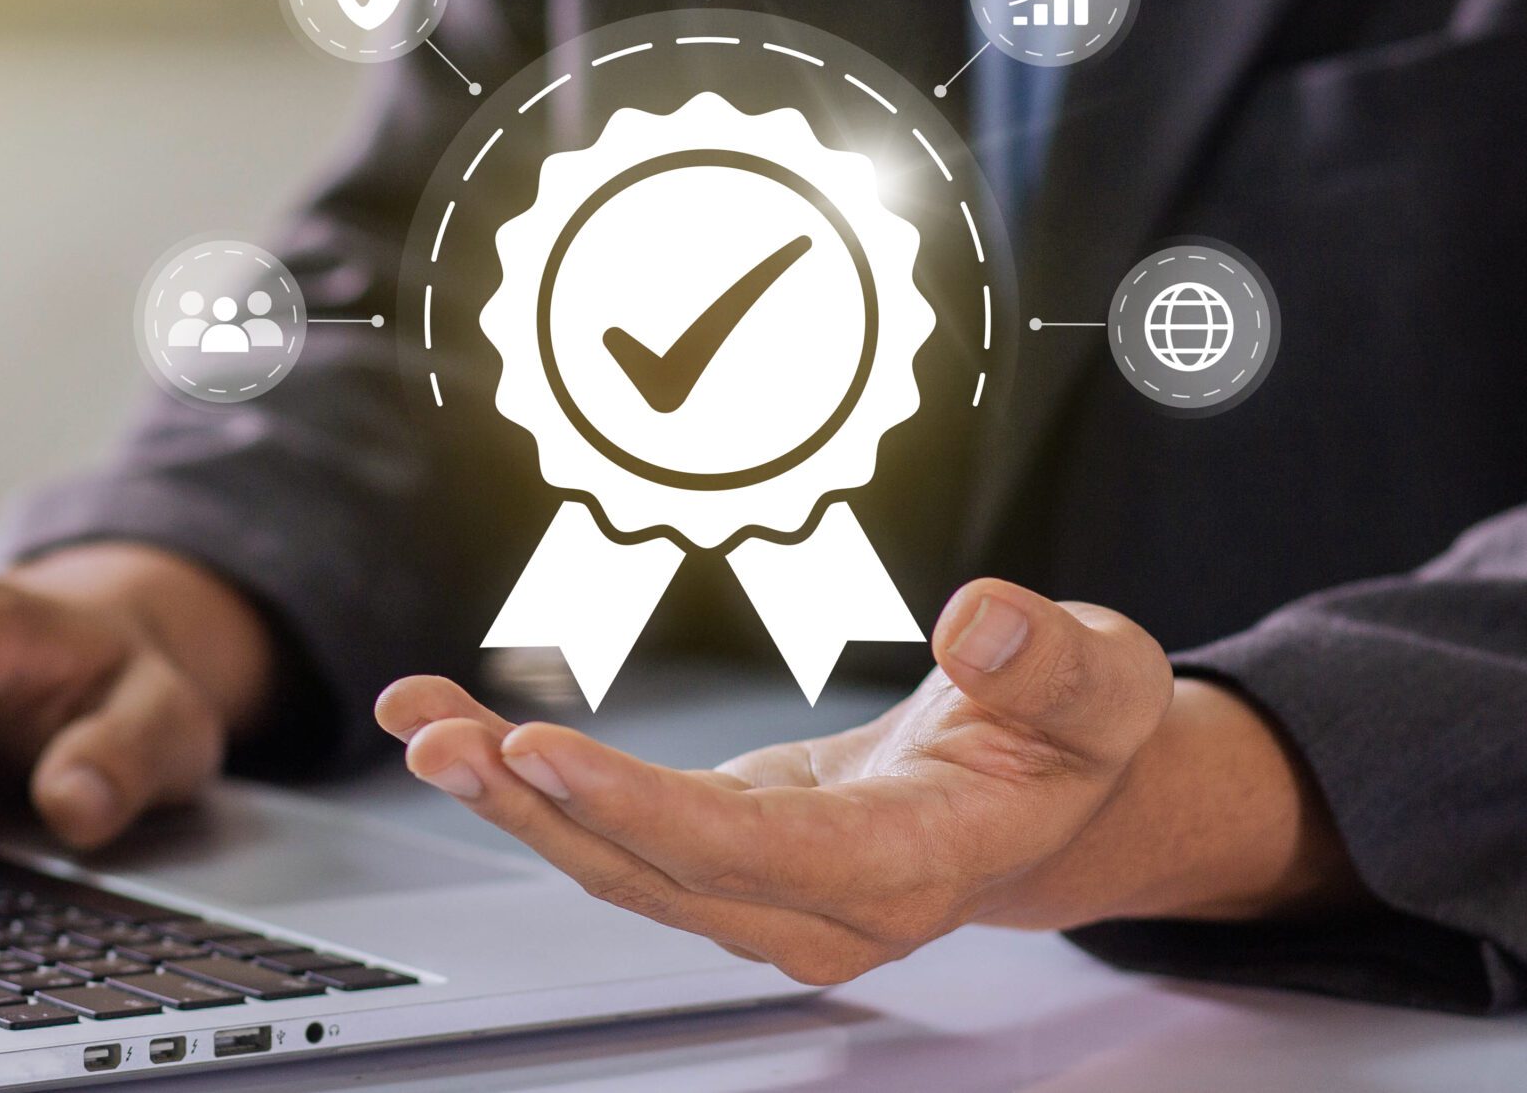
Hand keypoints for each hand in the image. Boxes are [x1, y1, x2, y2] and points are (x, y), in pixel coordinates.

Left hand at [376, 579, 1354, 983]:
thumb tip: (983, 625)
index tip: (546, 754)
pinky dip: (529, 784)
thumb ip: (1051, 659)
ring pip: (618, 864)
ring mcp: (768, 889)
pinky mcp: (723, 855)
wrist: (1051, 790)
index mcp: (917, 863)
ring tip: (422, 726)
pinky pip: (612, 830)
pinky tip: (458, 728)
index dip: (646, 813)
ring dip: (510, 802)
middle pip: (659, 874)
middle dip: (538, 811)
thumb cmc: (1072, 733)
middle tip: (443, 739)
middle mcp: (828, 902)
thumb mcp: (1103, 678)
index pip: (763, 856)